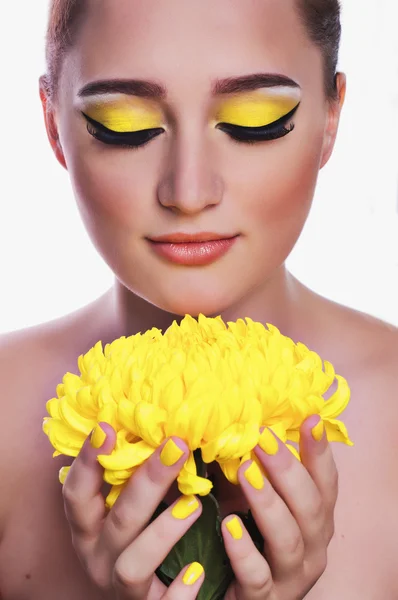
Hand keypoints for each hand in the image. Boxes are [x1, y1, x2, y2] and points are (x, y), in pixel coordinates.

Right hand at [62, 425, 204, 598]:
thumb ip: (136, 478)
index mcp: (88, 528)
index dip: (87, 462)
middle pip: (118, 520)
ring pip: (133, 564)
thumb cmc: (136, 540)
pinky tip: (197, 571)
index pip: (77, 493)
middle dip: (147, 481)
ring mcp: (119, 587)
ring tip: (194, 504)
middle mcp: (96, 557)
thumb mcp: (127, 510)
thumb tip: (163, 429)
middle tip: (177, 446)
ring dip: (163, 531)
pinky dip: (178, 591)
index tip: (106, 428)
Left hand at [221, 415, 336, 599]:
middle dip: (288, 471)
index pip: (326, 483)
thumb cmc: (249, 539)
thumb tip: (240, 420)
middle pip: (311, 508)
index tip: (310, 419)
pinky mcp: (264, 598)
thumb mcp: (256, 501)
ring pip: (288, 539)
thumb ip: (256, 468)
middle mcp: (313, 547)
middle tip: (263, 439)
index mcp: (316, 520)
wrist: (238, 597)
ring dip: (268, 502)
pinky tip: (229, 525)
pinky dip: (244, 550)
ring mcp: (291, 576)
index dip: (320, 451)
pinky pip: (257, 576)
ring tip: (245, 471)